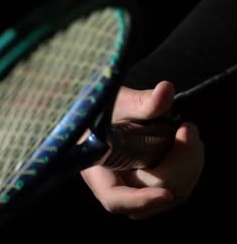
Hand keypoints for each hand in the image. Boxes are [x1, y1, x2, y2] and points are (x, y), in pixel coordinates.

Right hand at [80, 81, 203, 219]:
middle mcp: (118, 186)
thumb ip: (140, 101)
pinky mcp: (157, 181)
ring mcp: (139, 187)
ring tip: (188, 131)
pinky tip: (189, 141)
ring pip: (171, 193)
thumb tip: (165, 89)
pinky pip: (179, 185)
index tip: (164, 194)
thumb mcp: (116, 102)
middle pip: (152, 194)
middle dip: (178, 167)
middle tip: (187, 128)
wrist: (103, 110)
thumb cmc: (100, 108)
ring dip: (189, 164)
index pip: (115, 199)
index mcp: (98, 171)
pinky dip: (191, 165)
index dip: (139, 201)